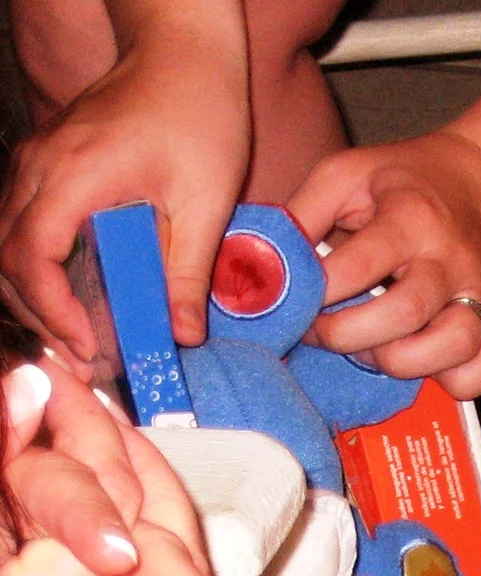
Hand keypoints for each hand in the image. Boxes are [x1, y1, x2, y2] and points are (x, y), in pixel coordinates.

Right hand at [0, 25, 247, 358]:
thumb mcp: (205, 201)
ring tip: (87, 338)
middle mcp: (39, 167)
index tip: (89, 348)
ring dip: (39, 294)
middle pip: (9, 256)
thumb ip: (189, 271)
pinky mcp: (49, 167)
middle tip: (89, 359)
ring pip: (10, 243)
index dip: (53, 310)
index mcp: (73, 174)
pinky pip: (27, 225)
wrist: (183, 56)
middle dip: (42, 313)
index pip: (32, 255)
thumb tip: (182, 335)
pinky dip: (45, 268)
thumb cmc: (198, 115)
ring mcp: (37, 164)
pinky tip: (84, 298)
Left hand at [287, 132, 480, 398]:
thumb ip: (301, 215)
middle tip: (322, 331)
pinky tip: (427, 368)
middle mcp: (451, 260)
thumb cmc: (401, 182)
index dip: (316, 291)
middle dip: (347, 335)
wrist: (480, 183)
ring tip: (371, 351)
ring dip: (401, 362)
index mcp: (411, 218)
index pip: (357, 266)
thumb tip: (256, 265)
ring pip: (453, 348)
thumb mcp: (344, 175)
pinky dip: (460, 381)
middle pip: (403, 315)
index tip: (294, 298)